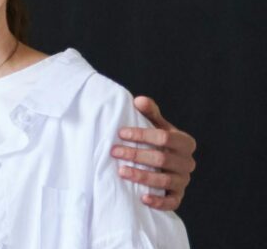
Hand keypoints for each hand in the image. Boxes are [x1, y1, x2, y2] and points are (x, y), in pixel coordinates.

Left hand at [112, 95, 194, 209]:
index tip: (120, 133)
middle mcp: (188, 162)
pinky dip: (158, 201)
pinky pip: (172, 202)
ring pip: (165, 180)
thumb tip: (139, 99)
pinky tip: (142, 198)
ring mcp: (184, 180)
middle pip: (162, 158)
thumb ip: (150, 113)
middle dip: (136, 154)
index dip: (142, 134)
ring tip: (121, 171)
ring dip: (142, 176)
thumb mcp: (157, 126)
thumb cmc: (159, 142)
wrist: (167, 165)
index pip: (165, 137)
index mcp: (185, 142)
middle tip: (114, 152)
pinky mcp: (178, 196)